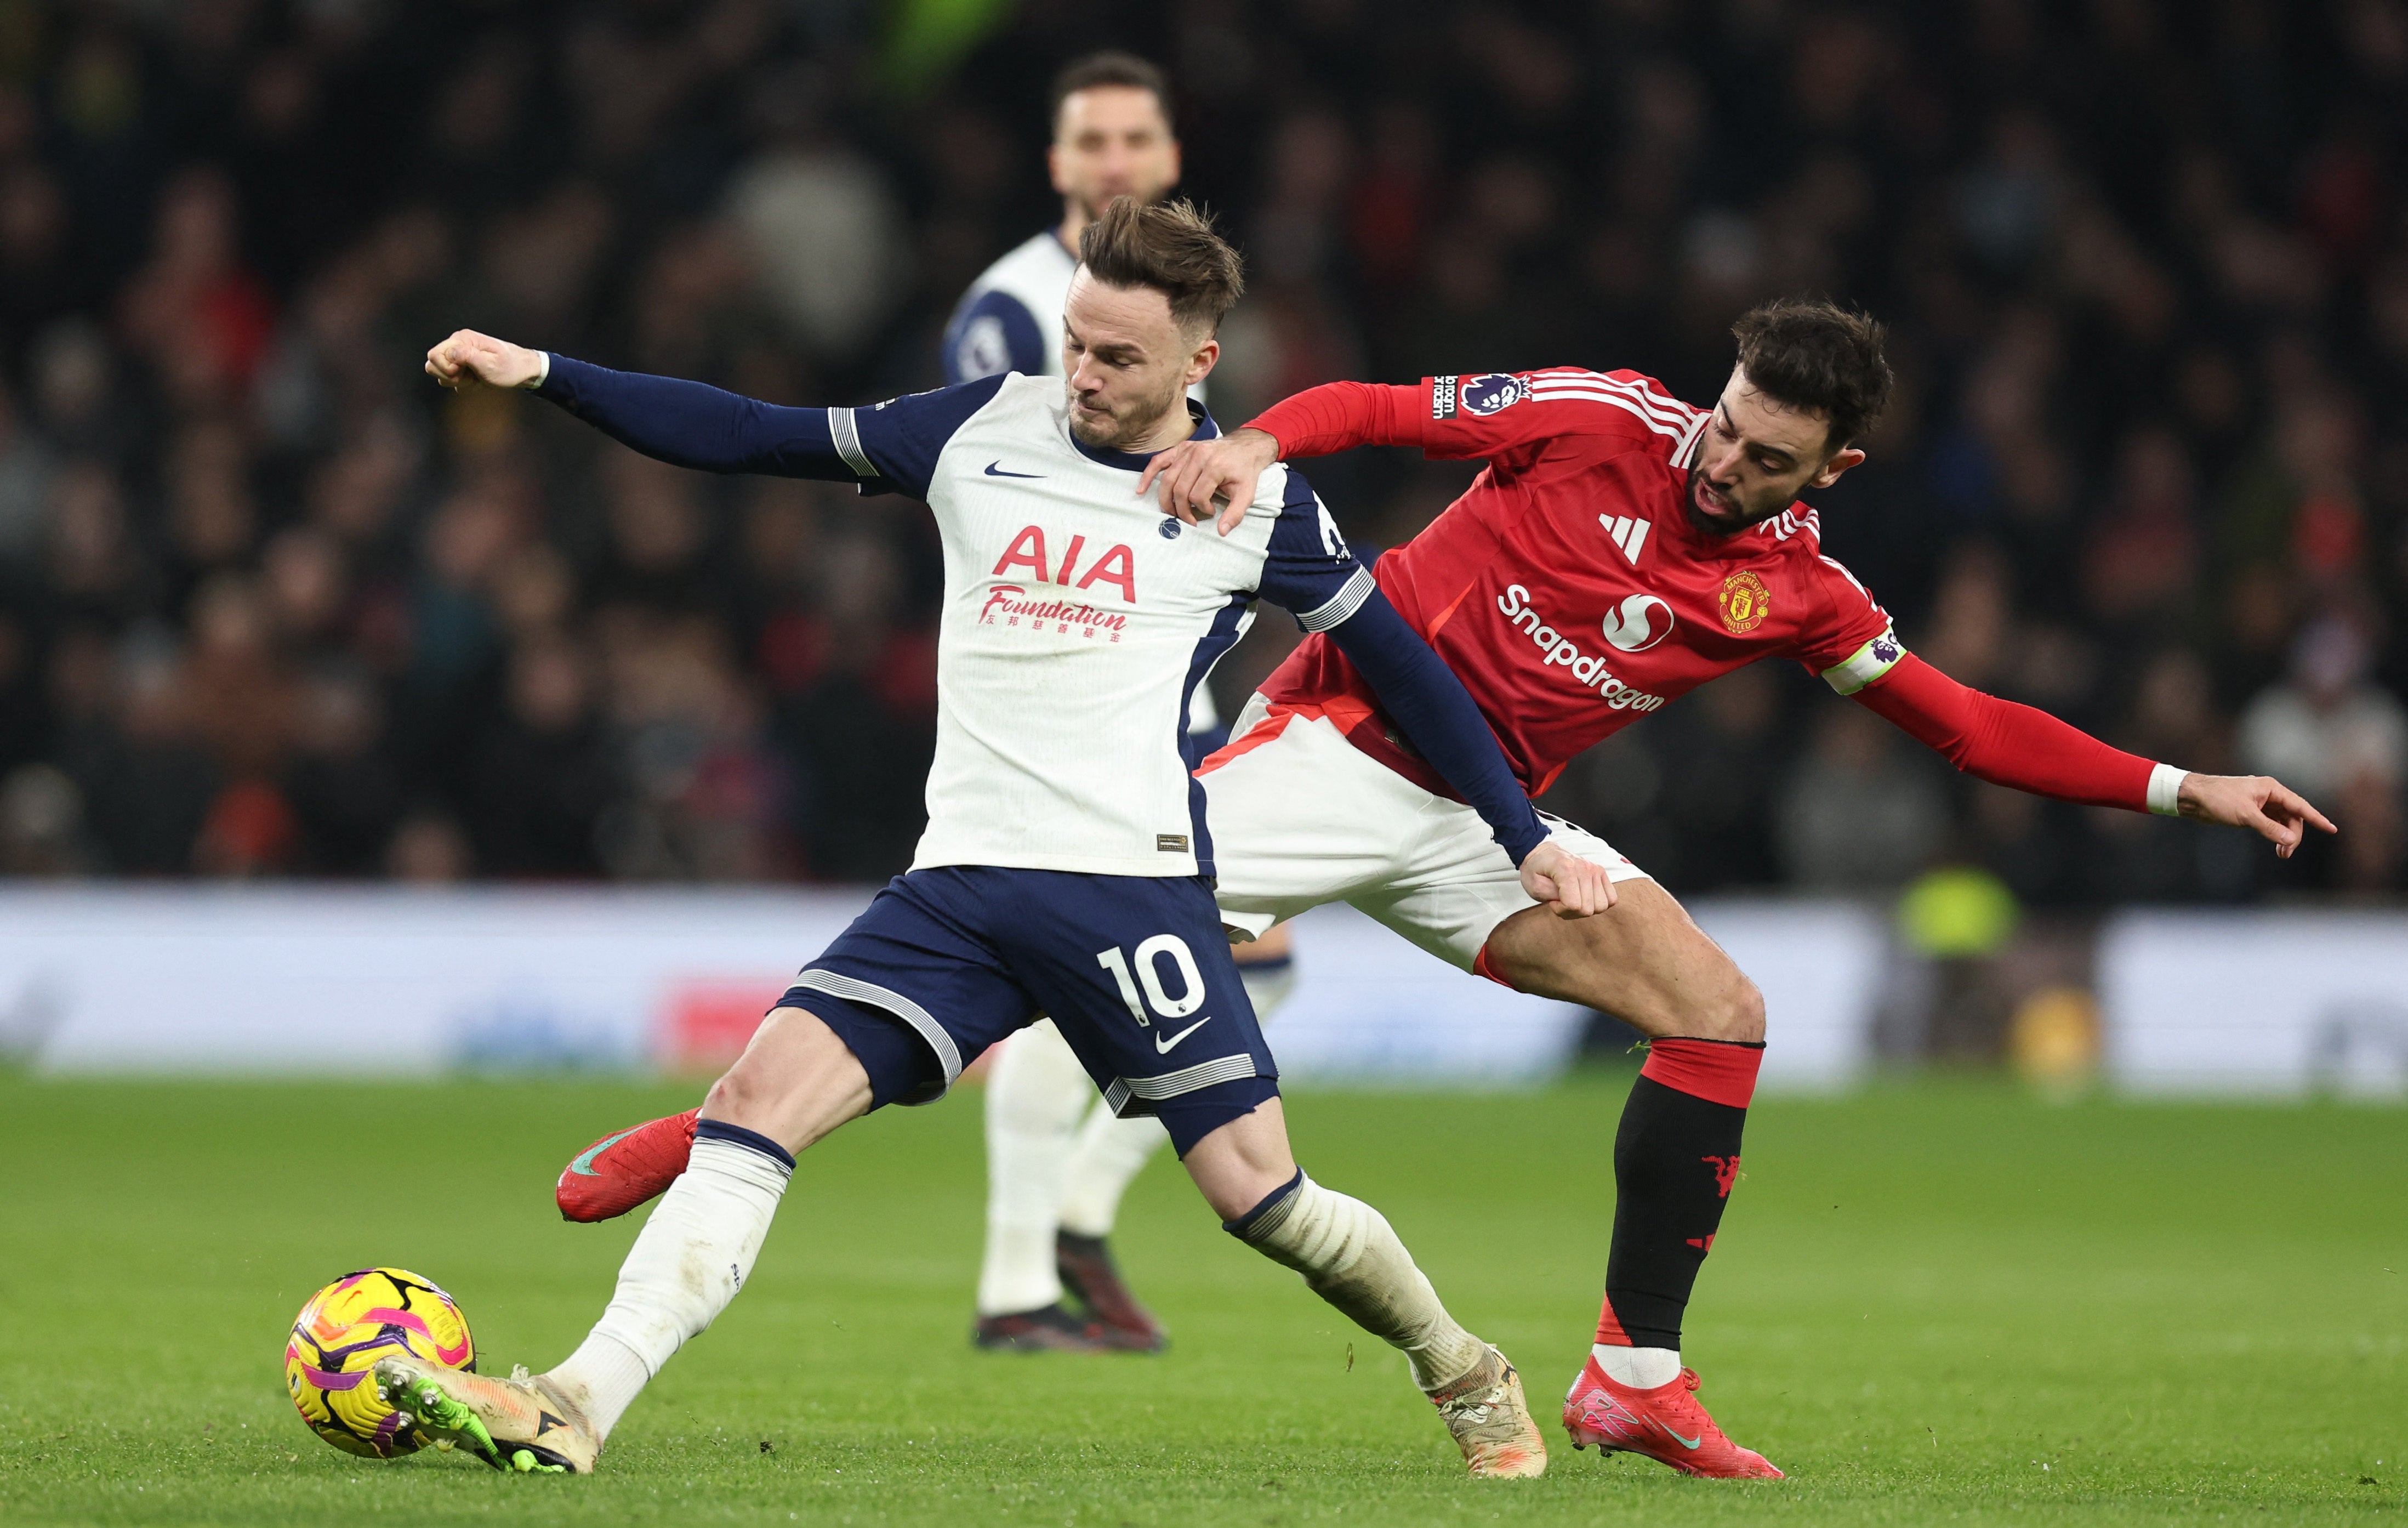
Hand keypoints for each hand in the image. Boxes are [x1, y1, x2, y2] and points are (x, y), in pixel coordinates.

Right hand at [424, 329, 545, 391]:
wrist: (523, 371)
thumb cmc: (510, 368)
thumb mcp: (490, 364)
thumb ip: (468, 357)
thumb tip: (449, 352)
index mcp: (462, 339)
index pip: (434, 355)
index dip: (445, 369)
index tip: (463, 372)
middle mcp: (457, 345)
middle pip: (432, 364)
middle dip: (448, 376)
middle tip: (469, 377)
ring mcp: (458, 356)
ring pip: (440, 374)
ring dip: (456, 381)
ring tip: (475, 379)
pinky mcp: (461, 367)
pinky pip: (450, 379)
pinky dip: (462, 384)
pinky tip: (477, 381)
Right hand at [1135, 427, 1279, 535]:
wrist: (1245, 447)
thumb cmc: (1244, 471)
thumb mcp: (1247, 493)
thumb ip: (1235, 513)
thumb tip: (1221, 531)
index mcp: (1214, 466)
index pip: (1197, 496)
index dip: (1202, 509)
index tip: (1211, 512)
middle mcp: (1198, 456)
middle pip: (1180, 489)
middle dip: (1182, 510)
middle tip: (1189, 519)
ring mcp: (1188, 451)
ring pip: (1168, 480)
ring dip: (1167, 500)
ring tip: (1173, 513)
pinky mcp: (1181, 448)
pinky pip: (1159, 461)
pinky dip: (1148, 475)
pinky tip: (1141, 489)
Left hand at [1520, 841, 1617, 917]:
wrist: (1542, 853)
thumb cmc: (1536, 869)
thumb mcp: (1533, 885)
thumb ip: (1550, 896)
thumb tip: (1570, 903)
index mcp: (1565, 868)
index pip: (1573, 904)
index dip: (1561, 910)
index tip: (1552, 903)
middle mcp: (1584, 868)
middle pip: (1588, 909)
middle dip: (1571, 912)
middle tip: (1560, 902)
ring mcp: (1595, 869)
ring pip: (1601, 907)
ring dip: (1585, 909)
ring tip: (1572, 899)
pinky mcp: (1601, 872)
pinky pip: (1611, 899)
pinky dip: (1598, 903)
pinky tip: (1584, 898)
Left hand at [2176, 772, 2337, 857]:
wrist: (2192, 797)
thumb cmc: (2217, 800)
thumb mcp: (2245, 816)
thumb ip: (2269, 828)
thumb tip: (2290, 841)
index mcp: (2271, 788)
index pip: (2299, 806)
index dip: (2316, 818)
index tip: (2332, 829)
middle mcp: (2268, 794)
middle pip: (2292, 817)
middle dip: (2293, 835)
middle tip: (2286, 854)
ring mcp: (2260, 803)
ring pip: (2282, 822)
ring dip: (2284, 838)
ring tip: (2282, 854)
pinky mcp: (2251, 812)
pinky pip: (2271, 824)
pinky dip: (2275, 835)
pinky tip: (2276, 846)